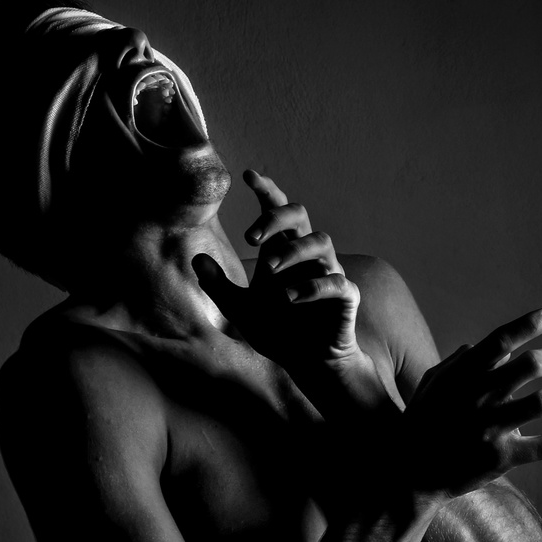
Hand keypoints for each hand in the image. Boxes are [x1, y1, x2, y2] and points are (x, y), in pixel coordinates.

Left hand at [192, 170, 392, 418]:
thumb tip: (196, 258)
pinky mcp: (345, 299)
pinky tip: (290, 298)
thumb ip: (220, 286)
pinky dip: (313, 287)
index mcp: (284, 253)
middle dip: (276, 218)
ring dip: (293, 251)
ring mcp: (329, 275)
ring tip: (269, 271)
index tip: (248, 176)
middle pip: (301, 216)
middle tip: (251, 237)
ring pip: (322, 241)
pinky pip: (337, 283)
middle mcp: (307, 258)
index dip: (267, 192)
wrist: (309, 365)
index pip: (279, 212)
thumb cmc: (279, 332)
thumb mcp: (241, 311)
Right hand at [403, 307, 541, 497]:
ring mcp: (491, 428)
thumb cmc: (423, 422)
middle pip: (531, 365)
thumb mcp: (432, 385)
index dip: (530, 324)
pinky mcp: (501, 458)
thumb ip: (459, 363)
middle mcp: (478, 397)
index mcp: (462, 375)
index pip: (501, 340)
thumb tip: (489, 348)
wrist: (410, 472)